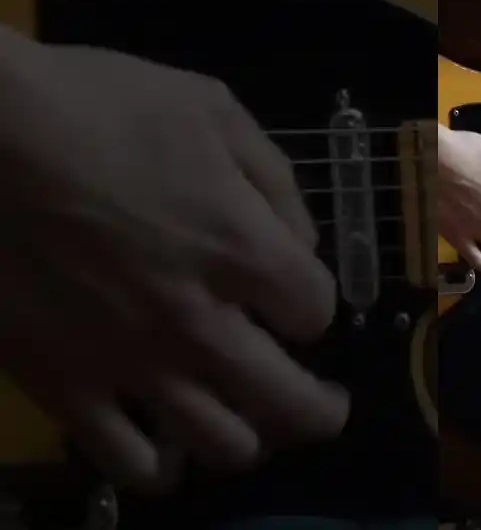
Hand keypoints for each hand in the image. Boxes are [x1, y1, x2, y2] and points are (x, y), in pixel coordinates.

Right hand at [0, 32, 346, 491]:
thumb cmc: (96, 105)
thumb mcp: (210, 107)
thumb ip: (274, 179)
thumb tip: (300, 243)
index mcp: (243, 249)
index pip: (316, 310)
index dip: (312, 303)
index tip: (294, 293)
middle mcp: (201, 321)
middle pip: (292, 403)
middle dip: (319, 407)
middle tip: (325, 403)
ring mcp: (132, 363)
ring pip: (222, 446)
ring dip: (248, 437)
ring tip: (247, 421)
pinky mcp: (64, 388)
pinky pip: (128, 462)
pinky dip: (159, 467)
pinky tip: (167, 451)